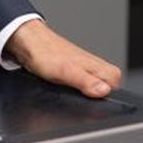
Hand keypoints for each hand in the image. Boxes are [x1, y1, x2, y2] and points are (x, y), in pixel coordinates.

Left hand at [3, 19, 121, 98]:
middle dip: (94, 96)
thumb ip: (86, 82)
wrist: (27, 43)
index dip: (106, 96)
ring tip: (68, 90)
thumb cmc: (44, 53)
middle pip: (107, 88)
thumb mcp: (65, 72)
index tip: (91, 99)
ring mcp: (84, 68)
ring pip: (93, 86)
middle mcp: (94, 66)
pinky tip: (64, 88)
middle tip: (77, 94)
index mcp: (98, 66)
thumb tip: (105, 91)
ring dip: (82, 92)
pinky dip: (74, 88)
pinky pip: (81, 84)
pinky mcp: (73, 70)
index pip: (116, 86)